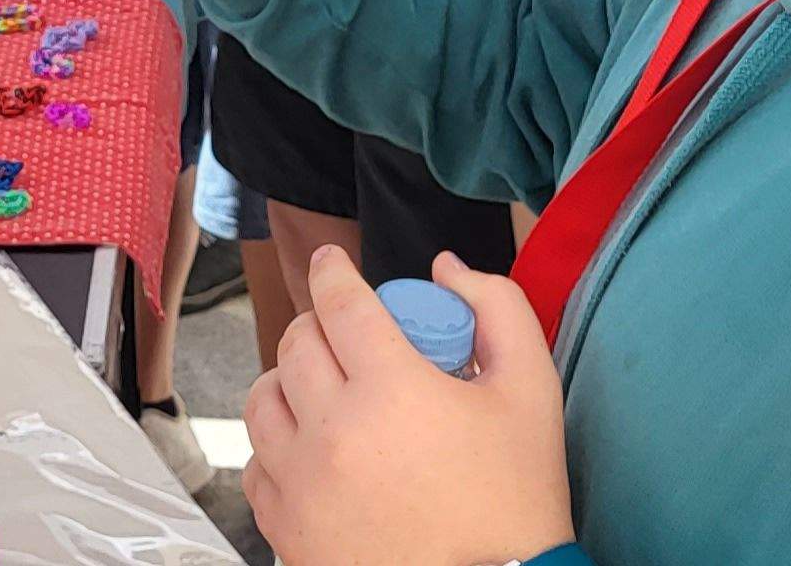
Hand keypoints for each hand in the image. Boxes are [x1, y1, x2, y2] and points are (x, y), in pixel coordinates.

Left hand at [244, 249, 572, 565]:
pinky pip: (258, 465)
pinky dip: (278, 446)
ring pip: (264, 400)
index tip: (330, 262)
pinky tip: (313, 450)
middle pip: (297, 344)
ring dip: (289, 380)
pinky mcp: (287, 529)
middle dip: (319, 324)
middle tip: (344, 334)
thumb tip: (446, 269)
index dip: (332, 270)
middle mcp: (335, 432)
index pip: (340, 302)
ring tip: (323, 389)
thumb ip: (498, 310)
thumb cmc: (515, 502)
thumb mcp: (532, 393)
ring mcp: (303, 484)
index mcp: (393, 390)